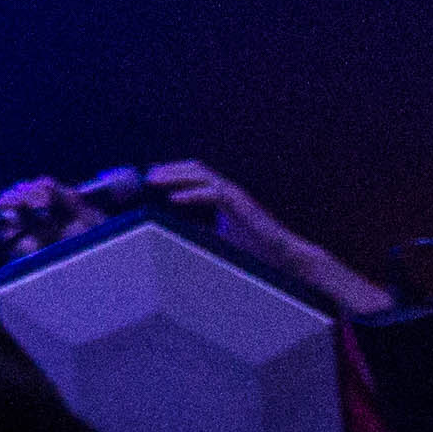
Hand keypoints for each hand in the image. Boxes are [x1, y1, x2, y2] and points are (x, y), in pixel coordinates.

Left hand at [135, 160, 390, 311]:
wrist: (287, 261)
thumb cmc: (256, 253)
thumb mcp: (219, 242)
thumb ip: (198, 235)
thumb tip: (169, 237)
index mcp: (223, 199)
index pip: (194, 177)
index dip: (172, 174)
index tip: (149, 180)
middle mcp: (230, 193)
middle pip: (195, 170)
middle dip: (169, 170)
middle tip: (145, 176)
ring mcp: (238, 198)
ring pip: (203, 176)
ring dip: (176, 176)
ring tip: (154, 180)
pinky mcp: (244, 208)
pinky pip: (214, 195)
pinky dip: (193, 194)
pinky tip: (175, 200)